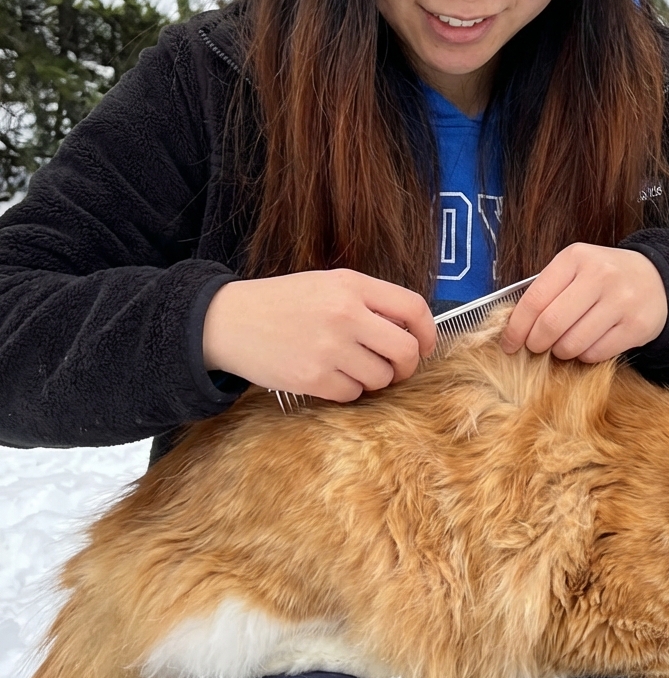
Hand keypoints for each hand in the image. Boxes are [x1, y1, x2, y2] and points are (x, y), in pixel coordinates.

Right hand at [202, 269, 435, 402]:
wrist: (230, 321)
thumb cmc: (284, 302)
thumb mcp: (328, 284)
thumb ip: (370, 300)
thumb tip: (412, 331)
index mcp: (352, 285)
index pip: (413, 308)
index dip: (428, 332)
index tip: (426, 345)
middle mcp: (345, 315)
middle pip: (406, 350)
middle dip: (408, 364)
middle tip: (397, 368)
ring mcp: (329, 349)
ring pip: (382, 377)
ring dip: (375, 378)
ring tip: (354, 367)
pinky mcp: (313, 379)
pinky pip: (353, 394)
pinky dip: (348, 390)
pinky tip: (331, 376)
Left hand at [500, 244, 667, 362]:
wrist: (657, 279)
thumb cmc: (603, 278)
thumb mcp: (575, 269)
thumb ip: (547, 291)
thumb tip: (514, 329)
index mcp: (575, 258)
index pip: (535, 299)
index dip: (516, 328)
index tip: (509, 343)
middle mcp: (600, 276)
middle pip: (551, 324)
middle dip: (536, 343)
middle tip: (536, 347)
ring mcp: (621, 301)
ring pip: (572, 343)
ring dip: (561, 351)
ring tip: (564, 343)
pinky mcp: (636, 326)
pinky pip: (595, 353)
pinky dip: (584, 355)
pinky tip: (588, 343)